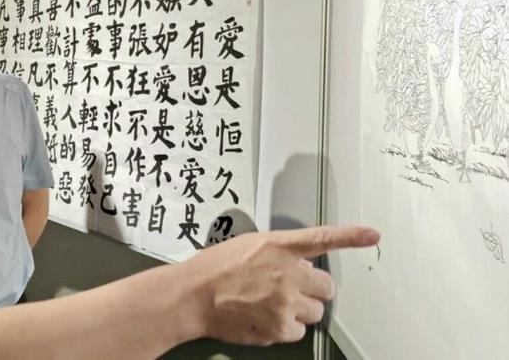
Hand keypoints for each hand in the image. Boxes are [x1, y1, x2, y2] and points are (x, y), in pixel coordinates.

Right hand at [185, 225, 378, 345]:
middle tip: (289, 291)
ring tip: (269, 306)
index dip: (351, 237)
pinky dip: (284, 328)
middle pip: (326, 287)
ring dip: (299, 311)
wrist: (193, 295)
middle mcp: (288, 272)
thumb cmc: (215, 268)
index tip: (373, 235)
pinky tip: (262, 318)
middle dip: (312, 290)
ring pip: (315, 312)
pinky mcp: (280, 326)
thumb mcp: (248, 246)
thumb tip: (302, 267)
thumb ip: (279, 253)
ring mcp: (286, 301)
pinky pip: (298, 331)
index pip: (322, 238)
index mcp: (279, 246)